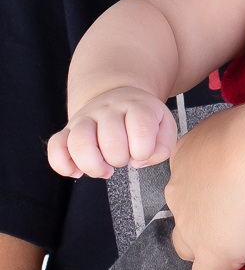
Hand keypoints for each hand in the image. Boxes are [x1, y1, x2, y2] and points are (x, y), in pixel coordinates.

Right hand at [47, 88, 176, 178]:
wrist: (119, 98)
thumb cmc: (142, 118)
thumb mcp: (164, 126)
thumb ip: (163, 147)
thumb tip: (139, 161)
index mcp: (136, 106)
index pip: (141, 129)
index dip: (144, 150)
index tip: (142, 152)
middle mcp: (109, 109)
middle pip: (111, 140)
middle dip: (120, 159)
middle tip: (123, 158)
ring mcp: (86, 118)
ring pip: (79, 142)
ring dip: (93, 166)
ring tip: (104, 169)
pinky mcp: (68, 130)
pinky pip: (55, 147)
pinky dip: (64, 165)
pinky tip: (78, 171)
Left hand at [165, 100, 244, 269]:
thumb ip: (240, 139)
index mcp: (187, 153)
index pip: (188, 175)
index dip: (209, 184)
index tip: (231, 187)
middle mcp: (180, 189)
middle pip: (184, 211)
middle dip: (203, 215)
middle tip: (237, 214)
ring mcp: (193, 226)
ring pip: (190, 245)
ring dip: (206, 249)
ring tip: (234, 252)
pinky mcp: (212, 255)